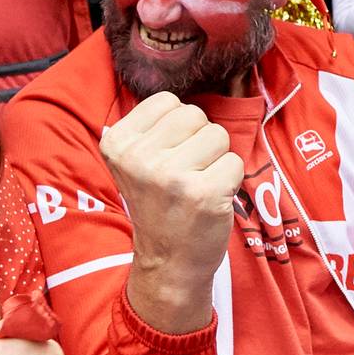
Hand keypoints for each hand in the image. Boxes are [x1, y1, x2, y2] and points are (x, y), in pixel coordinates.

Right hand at [101, 92, 244, 329]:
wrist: (167, 263)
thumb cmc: (159, 205)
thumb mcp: (135, 162)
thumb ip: (152, 127)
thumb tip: (194, 91)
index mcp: (117, 143)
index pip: (167, 101)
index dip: (177, 128)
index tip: (166, 159)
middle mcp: (139, 158)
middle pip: (195, 115)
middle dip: (200, 141)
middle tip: (185, 175)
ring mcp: (171, 176)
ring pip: (218, 135)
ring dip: (217, 160)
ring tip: (198, 185)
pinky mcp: (204, 193)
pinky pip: (235, 161)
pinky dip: (231, 180)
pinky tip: (211, 200)